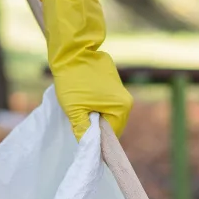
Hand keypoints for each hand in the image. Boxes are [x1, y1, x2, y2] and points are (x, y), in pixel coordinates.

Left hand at [41, 0, 132, 139]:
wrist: (72, 51)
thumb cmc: (72, 81)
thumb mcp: (74, 111)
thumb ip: (83, 132)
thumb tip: (89, 147)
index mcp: (121, 108)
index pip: (112, 136)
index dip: (99, 142)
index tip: (86, 143)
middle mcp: (126, 101)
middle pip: (112, 125)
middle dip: (97, 128)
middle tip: (80, 123)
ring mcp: (121, 91)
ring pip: (109, 114)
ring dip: (96, 116)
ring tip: (81, 108)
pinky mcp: (115, 84)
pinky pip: (107, 102)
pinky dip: (97, 105)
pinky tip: (84, 98)